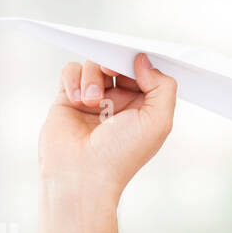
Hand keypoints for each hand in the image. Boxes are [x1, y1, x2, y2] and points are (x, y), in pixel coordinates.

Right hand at [38, 53, 176, 200]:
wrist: (81, 176)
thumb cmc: (121, 155)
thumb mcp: (158, 122)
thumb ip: (162, 87)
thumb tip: (143, 60)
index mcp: (144, 107)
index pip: (145, 72)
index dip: (141, 61)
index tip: (134, 56)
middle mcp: (119, 102)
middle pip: (118, 62)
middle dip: (114, 61)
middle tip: (110, 68)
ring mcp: (93, 99)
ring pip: (93, 64)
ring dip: (92, 76)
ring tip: (92, 101)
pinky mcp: (68, 99)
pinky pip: (70, 71)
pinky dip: (73, 79)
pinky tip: (77, 100)